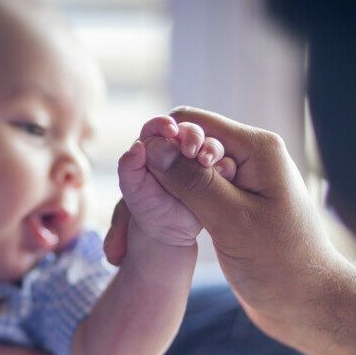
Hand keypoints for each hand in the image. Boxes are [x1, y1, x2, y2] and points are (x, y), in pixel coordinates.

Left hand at [117, 115, 235, 246]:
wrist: (167, 230)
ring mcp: (200, 161)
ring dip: (212, 148)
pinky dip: (226, 166)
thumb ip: (129, 168)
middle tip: (191, 149)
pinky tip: (222, 173)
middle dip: (192, 134)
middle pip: (189, 130)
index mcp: (155, 146)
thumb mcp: (132, 189)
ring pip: (211, 144)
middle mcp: (180, 148)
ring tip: (206, 161)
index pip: (159, 126)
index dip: (164, 124)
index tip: (170, 130)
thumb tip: (137, 146)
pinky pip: (227, 165)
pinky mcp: (217, 174)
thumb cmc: (146, 207)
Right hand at [137, 106, 355, 354]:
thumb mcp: (232, 220)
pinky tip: (157, 225)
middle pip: (186, 144)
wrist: (304, 304)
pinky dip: (172, 202)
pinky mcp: (230, 203)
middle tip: (134, 199)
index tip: (142, 168)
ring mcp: (238, 180)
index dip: (163, 140)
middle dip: (157, 165)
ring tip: (135, 223)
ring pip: (185, 170)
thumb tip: (154, 147)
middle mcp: (247, 157)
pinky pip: (193, 191)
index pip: (194, 123)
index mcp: (256, 149)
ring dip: (161, 188)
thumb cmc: (280, 264)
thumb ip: (193, 182)